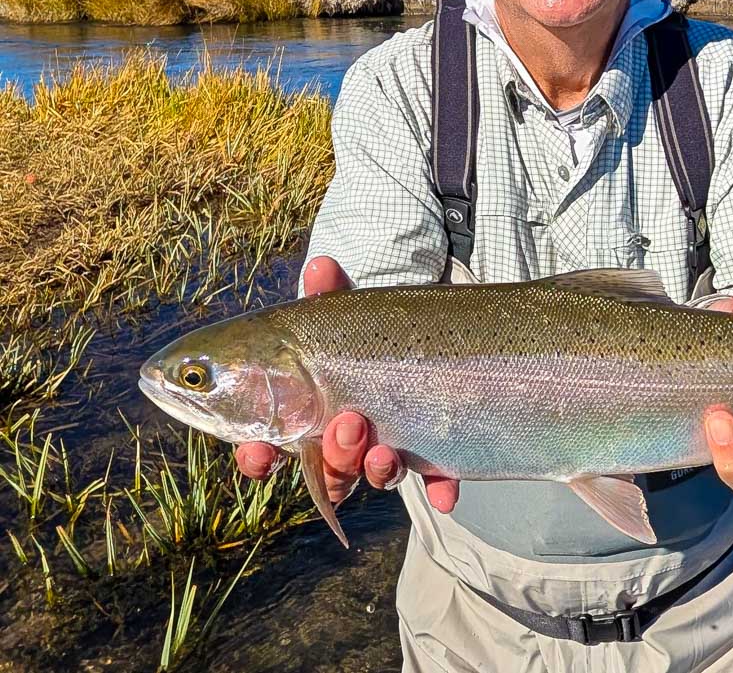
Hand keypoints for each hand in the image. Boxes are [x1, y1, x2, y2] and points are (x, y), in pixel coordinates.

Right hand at [233, 255, 458, 512]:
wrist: (430, 335)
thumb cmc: (368, 331)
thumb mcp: (347, 311)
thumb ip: (329, 295)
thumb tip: (322, 268)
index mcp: (308, 412)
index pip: (271, 447)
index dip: (259, 458)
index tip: (261, 452)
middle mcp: (345, 437)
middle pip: (328, 468)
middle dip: (334, 455)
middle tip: (348, 422)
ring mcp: (388, 446)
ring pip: (375, 475)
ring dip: (377, 470)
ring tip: (384, 449)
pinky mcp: (434, 451)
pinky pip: (436, 480)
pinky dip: (440, 487)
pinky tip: (446, 491)